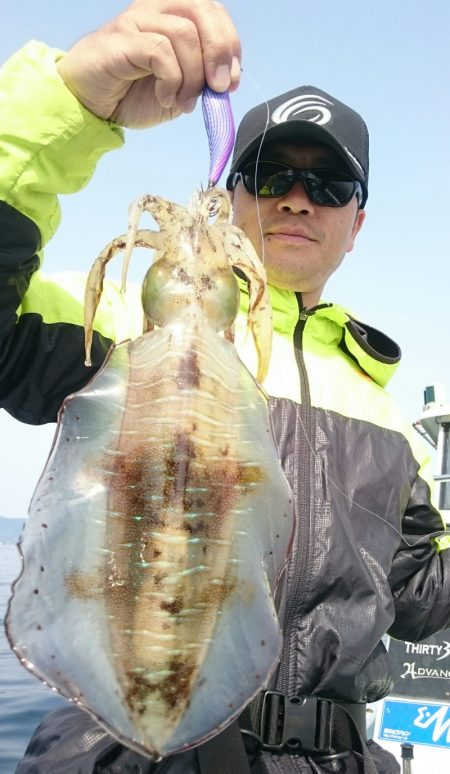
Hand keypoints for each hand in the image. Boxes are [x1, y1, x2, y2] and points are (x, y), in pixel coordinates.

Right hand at [56, 0, 240, 128]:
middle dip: (219, 52)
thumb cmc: (131, 93)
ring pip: (184, 33)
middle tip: (218, 88)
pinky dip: (171, 79)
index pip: (213, 11)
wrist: (90, 105)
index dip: (230, 44)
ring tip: (183, 102)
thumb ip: (202, 81)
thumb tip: (227, 81)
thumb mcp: (179, 91)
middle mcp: (156, 9)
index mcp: (173, 16)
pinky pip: (160, 50)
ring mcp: (138, 21)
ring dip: (192, 76)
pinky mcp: (122, 39)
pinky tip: (165, 97)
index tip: (231, 81)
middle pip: (203, 10)